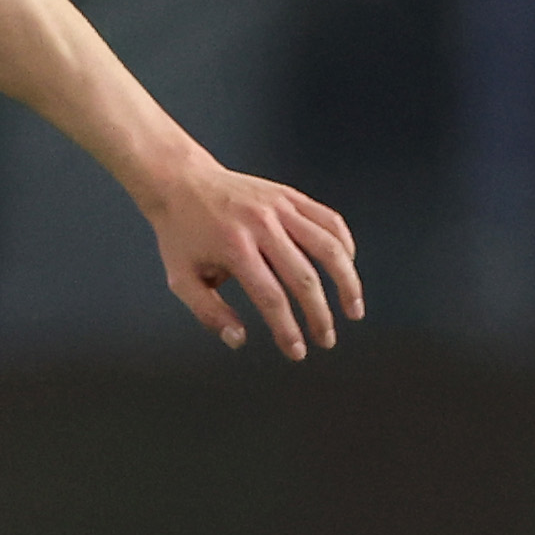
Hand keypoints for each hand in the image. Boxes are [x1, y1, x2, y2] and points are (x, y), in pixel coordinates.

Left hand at [142, 163, 363, 360]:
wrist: (181, 182)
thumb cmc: (181, 234)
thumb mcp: (181, 277)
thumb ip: (208, 312)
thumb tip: (239, 340)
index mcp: (233, 247)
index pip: (270, 297)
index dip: (287, 329)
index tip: (297, 352)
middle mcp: (260, 224)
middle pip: (304, 277)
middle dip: (319, 315)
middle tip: (325, 340)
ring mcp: (279, 206)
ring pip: (328, 247)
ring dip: (347, 282)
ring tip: (353, 310)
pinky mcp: (290, 195)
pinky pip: (330, 221)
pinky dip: (345, 246)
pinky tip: (347, 269)